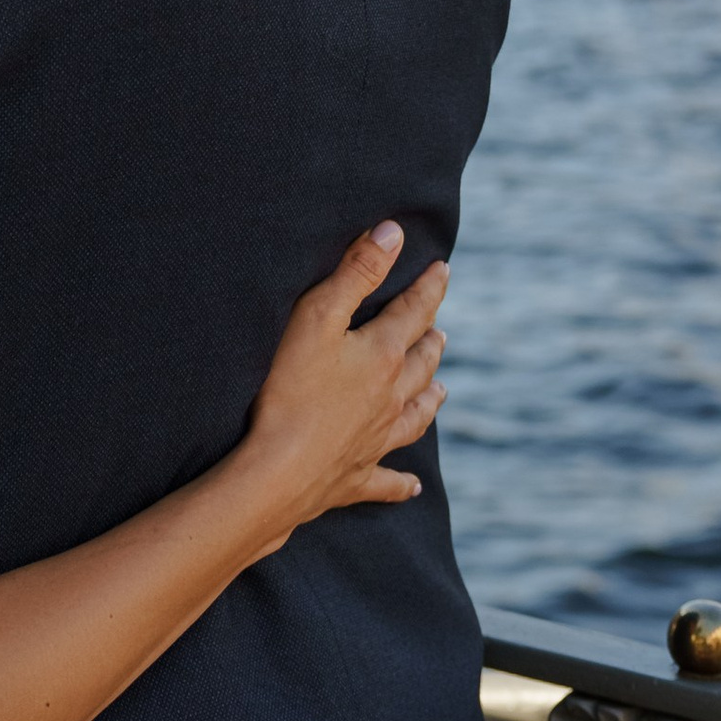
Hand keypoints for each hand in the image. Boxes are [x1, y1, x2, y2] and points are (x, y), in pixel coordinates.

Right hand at [229, 224, 448, 551]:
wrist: (278, 470)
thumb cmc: (290, 389)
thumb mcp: (317, 316)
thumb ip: (356, 272)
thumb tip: (394, 233)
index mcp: (383, 355)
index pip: (414, 312)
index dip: (428, 288)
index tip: (442, 270)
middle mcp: (391, 397)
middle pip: (421, 364)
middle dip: (431, 341)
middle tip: (441, 330)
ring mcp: (377, 440)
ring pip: (416, 416)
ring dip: (430, 399)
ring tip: (441, 388)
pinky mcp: (357, 476)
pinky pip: (388, 481)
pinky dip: (403, 484)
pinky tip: (415, 487)